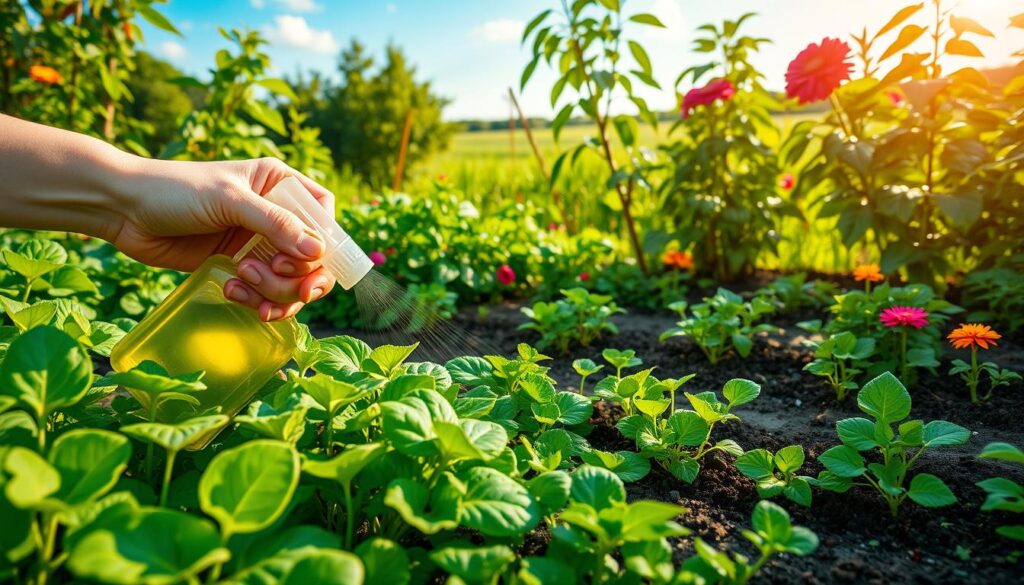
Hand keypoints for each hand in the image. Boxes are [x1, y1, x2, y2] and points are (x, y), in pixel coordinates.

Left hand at [111, 156, 336, 320]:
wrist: (123, 210)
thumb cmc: (175, 190)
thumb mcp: (228, 200)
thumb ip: (275, 224)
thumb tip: (318, 251)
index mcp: (277, 184)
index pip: (322, 213)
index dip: (326, 239)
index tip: (312, 258)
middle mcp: (273, 214)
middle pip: (314, 255)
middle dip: (302, 274)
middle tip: (283, 280)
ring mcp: (257, 243)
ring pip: (292, 280)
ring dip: (275, 290)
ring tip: (243, 280)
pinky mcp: (238, 267)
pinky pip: (265, 293)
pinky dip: (257, 300)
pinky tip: (234, 291)